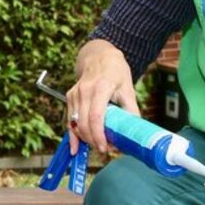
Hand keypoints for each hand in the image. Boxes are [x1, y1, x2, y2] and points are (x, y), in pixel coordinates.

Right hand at [66, 40, 137, 154]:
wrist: (99, 55)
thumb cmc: (115, 71)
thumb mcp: (128, 88)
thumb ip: (131, 110)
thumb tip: (134, 132)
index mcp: (101, 87)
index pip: (95, 116)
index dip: (99, 135)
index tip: (105, 147)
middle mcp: (85, 90)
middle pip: (83, 123)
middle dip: (92, 140)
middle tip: (105, 149)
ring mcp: (75, 93)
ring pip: (75, 123)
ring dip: (85, 138)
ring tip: (97, 145)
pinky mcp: (70, 96)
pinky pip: (70, 119)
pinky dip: (73, 134)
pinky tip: (75, 148)